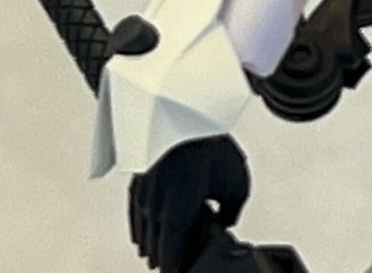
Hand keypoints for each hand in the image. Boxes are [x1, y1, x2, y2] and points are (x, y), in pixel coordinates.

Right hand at [128, 135, 250, 271]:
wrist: (184, 114)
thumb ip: (232, 210)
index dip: (178, 269)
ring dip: (155, 246)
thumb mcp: (236, 182)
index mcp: (176, 215)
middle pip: (154, 251)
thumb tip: (227, 222)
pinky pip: (135, 218)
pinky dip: (143, 230)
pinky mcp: (136, 185)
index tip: (184, 270)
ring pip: (142, 237)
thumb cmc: (211, 147)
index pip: (169, 258)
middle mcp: (153, 211)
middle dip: (168, 259)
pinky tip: (151, 233)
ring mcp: (142, 198)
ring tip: (168, 250)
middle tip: (181, 260)